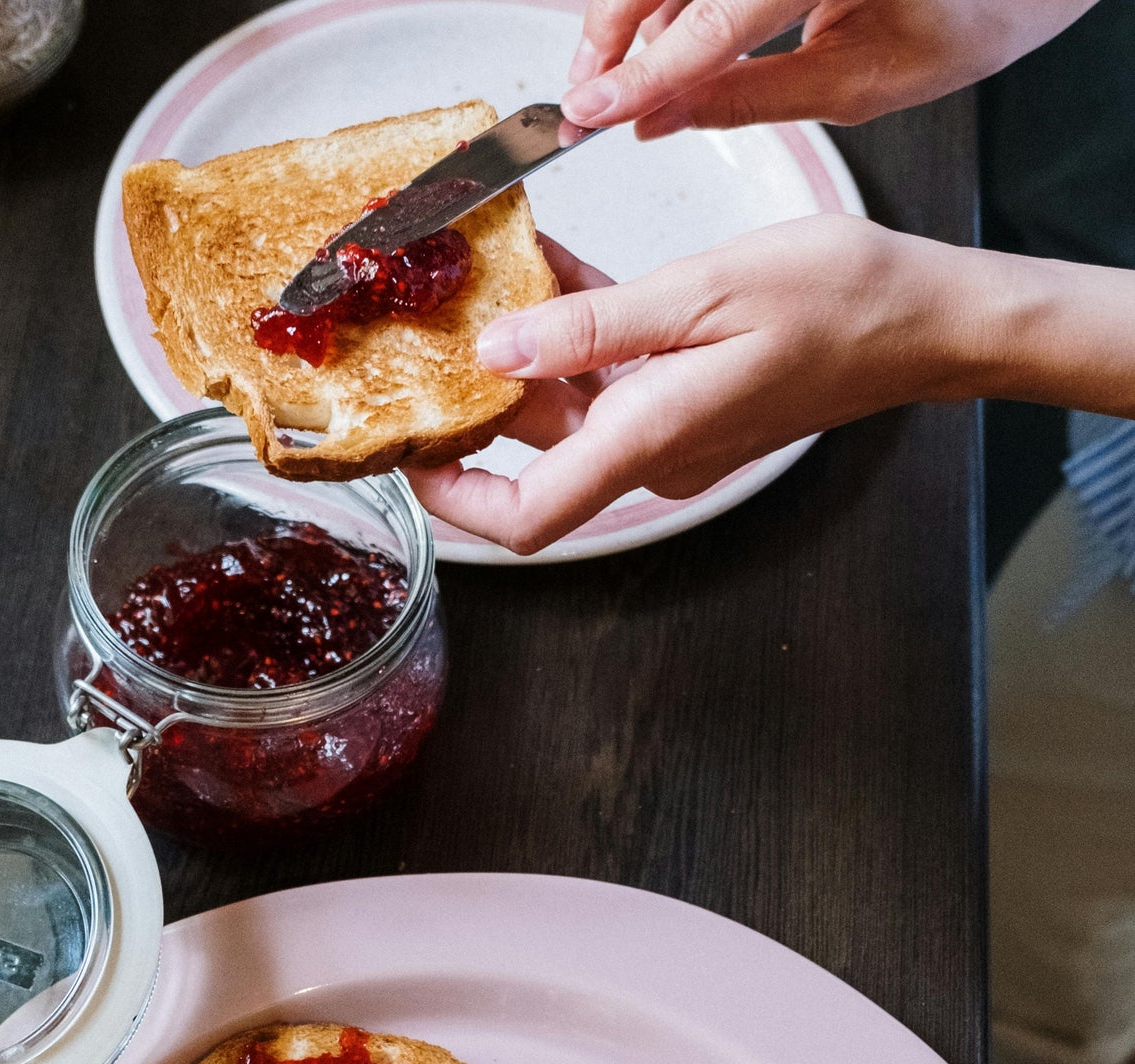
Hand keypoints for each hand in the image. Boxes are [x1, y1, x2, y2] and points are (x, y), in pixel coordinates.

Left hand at [408, 219, 975, 554]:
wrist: (921, 320)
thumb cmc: (837, 304)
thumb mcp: (702, 294)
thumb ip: (591, 329)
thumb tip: (499, 349)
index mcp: (647, 438)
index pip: (527, 517)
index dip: (457, 501)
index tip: (412, 454)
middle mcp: (649, 452)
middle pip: (533, 458)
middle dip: (477, 405)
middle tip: (433, 337)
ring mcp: (668, 433)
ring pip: (567, 410)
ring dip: (525, 355)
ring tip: (490, 282)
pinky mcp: (684, 405)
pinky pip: (607, 381)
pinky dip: (575, 338)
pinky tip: (554, 278)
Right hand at [560, 0, 1096, 134]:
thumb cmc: (957, 18)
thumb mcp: (855, 85)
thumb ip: (744, 100)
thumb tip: (654, 121)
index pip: (717, 20)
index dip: (644, 74)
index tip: (592, 114)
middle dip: (611, 33)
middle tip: (587, 99)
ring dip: (628, 15)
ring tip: (616, 81)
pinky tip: (657, 41)